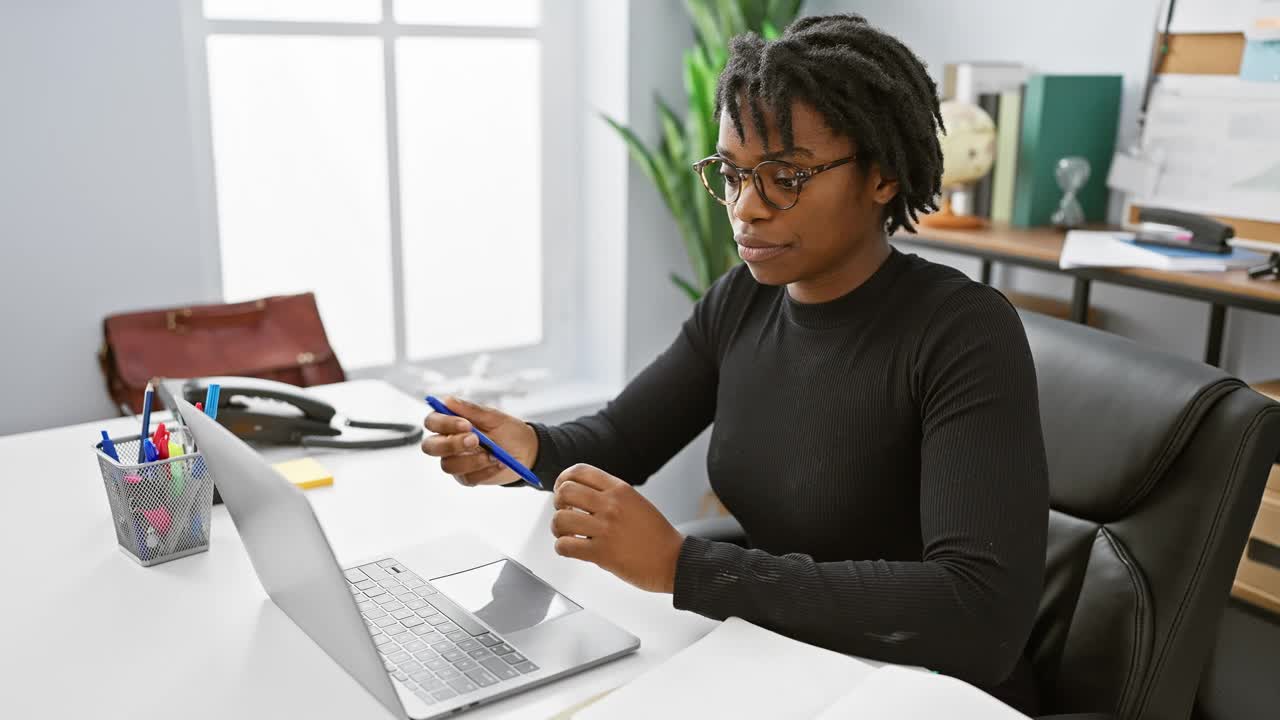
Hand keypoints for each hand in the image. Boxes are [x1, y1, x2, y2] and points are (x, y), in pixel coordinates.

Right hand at [421, 396, 537, 486]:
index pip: (433, 422)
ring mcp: (456, 461)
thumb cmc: (508, 430)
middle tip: (475, 440)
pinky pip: (467, 478)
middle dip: (451, 444)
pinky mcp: (467, 477)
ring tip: (493, 455)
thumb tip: (448, 400)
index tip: (467, 425)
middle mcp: (449, 442)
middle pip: (430, 446)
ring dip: (472, 460)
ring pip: (448, 465)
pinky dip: (485, 471)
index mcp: (452, 423)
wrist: (526, 451)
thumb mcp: (494, 417)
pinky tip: (499, 463)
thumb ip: (472, 410)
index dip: (445, 424)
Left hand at [550, 464, 684, 592]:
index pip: (579, 471)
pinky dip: (562, 548)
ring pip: (560, 519)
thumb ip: (610, 495)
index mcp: (620, 489)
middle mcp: (611, 505)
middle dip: (558, 504)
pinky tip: (571, 548)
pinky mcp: (601, 553)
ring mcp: (605, 529)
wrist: (673, 560)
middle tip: (565, 513)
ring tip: (566, 534)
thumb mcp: (635, 502)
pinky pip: (565, 546)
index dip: (563, 479)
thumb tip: (579, 495)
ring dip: (558, 528)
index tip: (562, 489)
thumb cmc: (656, 535)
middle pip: (565, 492)